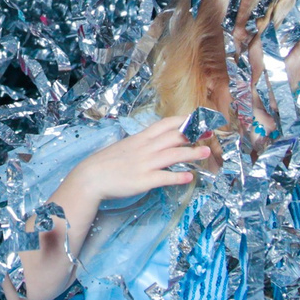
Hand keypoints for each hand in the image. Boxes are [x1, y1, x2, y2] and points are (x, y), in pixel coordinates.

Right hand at [58, 113, 215, 206]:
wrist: (91, 177)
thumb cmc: (107, 163)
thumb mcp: (125, 147)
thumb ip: (142, 144)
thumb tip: (156, 143)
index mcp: (141, 138)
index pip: (164, 124)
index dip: (182, 121)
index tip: (196, 118)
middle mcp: (145, 148)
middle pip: (173, 137)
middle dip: (193, 134)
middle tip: (209, 132)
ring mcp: (145, 164)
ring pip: (173, 155)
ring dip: (191, 153)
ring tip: (205, 152)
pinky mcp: (144, 180)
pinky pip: (164, 177)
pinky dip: (178, 177)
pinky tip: (190, 177)